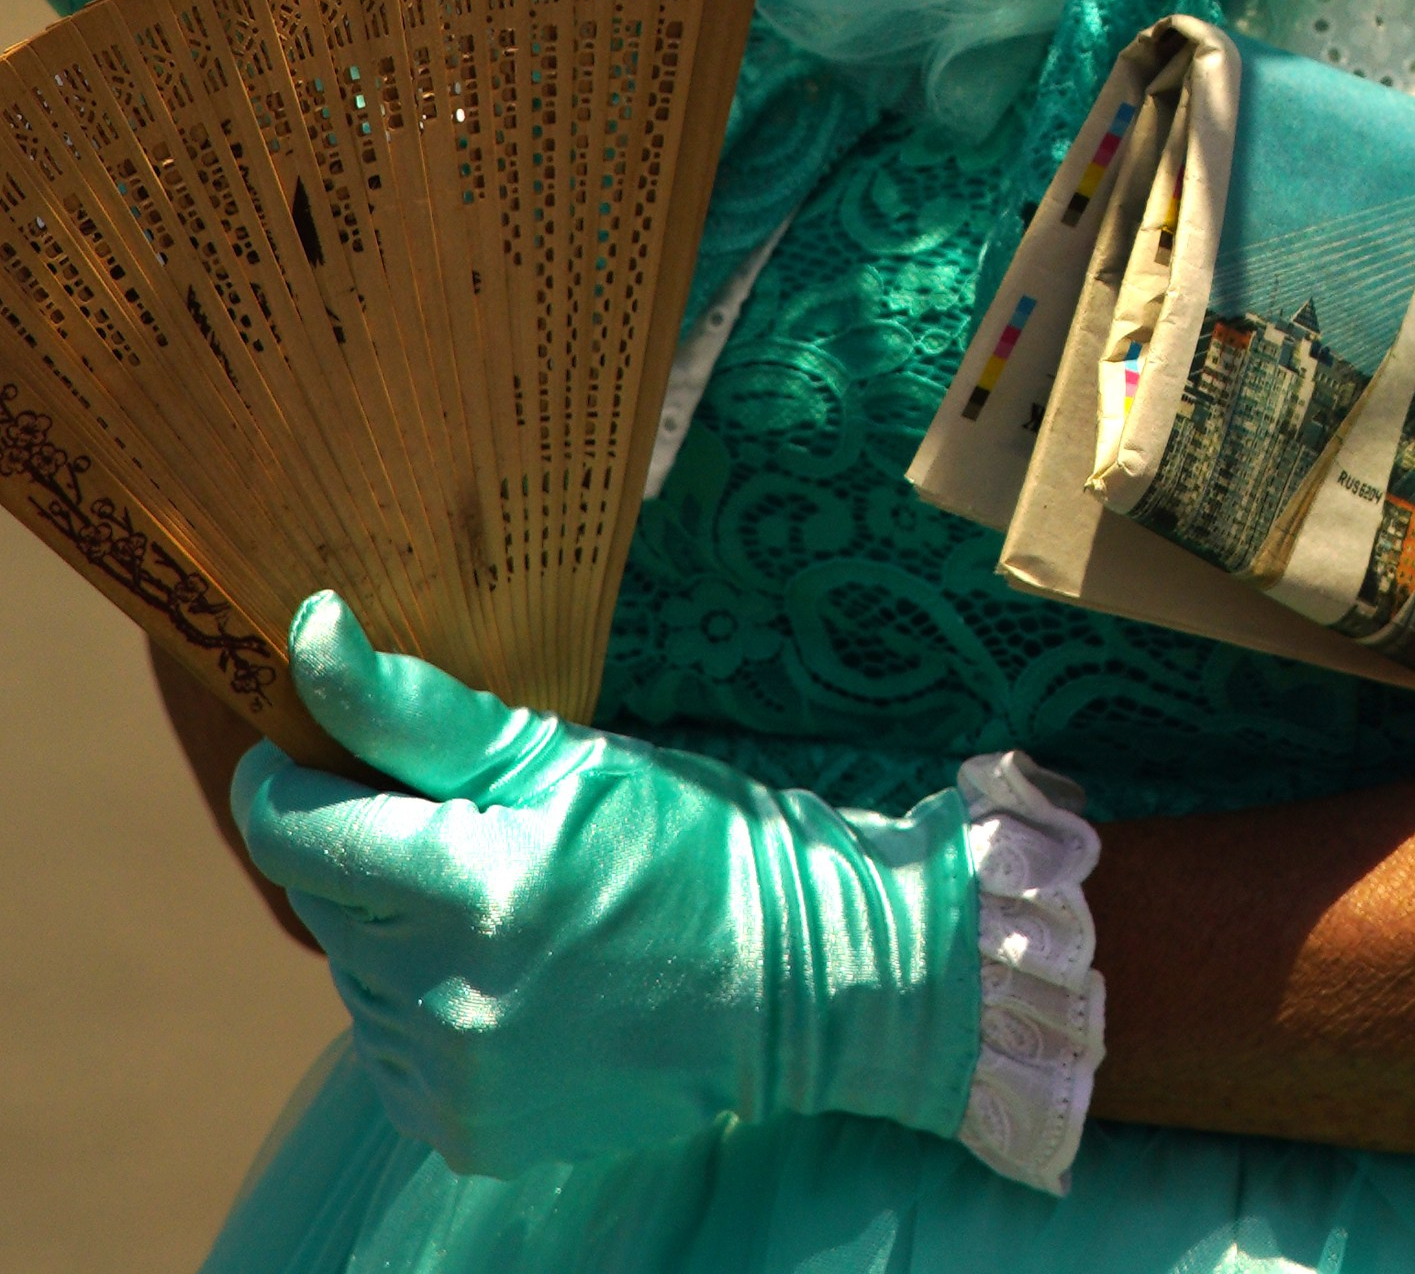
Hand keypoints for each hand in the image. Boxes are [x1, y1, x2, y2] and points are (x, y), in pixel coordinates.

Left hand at [232, 596, 982, 1179]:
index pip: (296, 832)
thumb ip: (417, 707)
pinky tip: (498, 967)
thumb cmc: (679, 835)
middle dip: (359, 846)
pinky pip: (394, 1048)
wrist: (785, 978)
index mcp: (471, 888)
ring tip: (490, 894)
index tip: (297, 745)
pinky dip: (422, 1001)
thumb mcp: (559, 752)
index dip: (281, 778)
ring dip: (391, 927)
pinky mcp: (468, 1133)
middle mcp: (448, 1002)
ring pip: (355, 976)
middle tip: (446, 814)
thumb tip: (309, 628)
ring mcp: (457, 1083)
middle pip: (324, 901)